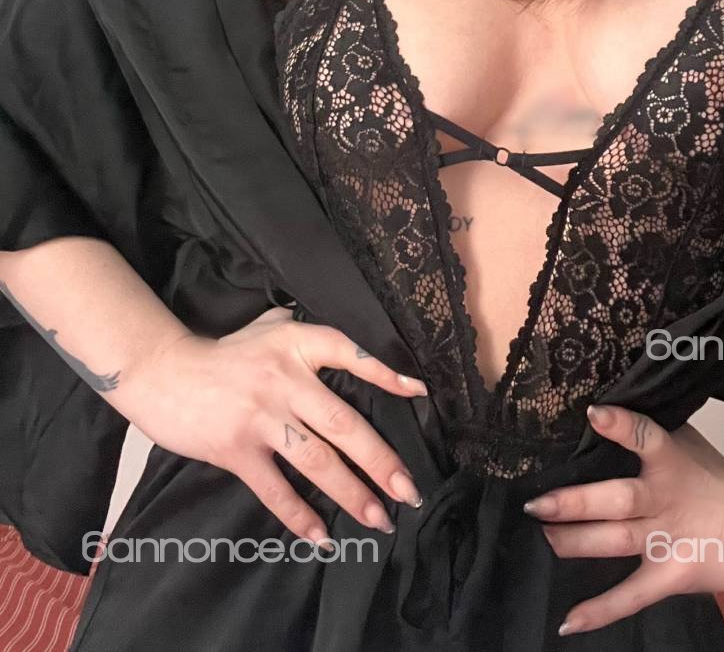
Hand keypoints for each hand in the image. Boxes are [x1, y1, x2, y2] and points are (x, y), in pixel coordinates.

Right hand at [124, 306, 427, 544]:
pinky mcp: (236, 449)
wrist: (162, 371)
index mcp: (297, 345)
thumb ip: (300, 329)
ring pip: (317, 460)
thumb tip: (338, 337)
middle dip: (380, 460)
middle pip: (343, 423)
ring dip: (351, 493)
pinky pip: (274, 488)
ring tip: (379, 518)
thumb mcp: (266, 327)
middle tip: (409, 490)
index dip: (385, 374)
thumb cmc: (221, 352)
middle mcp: (285, 379)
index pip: (350, 354)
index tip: (419, 393)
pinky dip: (298, 516)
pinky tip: (321, 537)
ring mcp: (261, 416)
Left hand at [524, 403, 723, 636]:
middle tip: (537, 504)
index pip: (645, 436)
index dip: (620, 425)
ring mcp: (667, 540)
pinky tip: (568, 622)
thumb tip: (601, 409)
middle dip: (573, 502)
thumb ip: (650, 430)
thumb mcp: (687, 444)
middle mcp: (664, 499)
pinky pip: (631, 596)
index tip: (593, 414)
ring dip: (575, 542)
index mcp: (670, 461)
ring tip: (543, 538)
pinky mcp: (672, 575)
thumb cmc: (719, 480)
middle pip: (616, 498)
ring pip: (614, 541)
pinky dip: (600, 610)